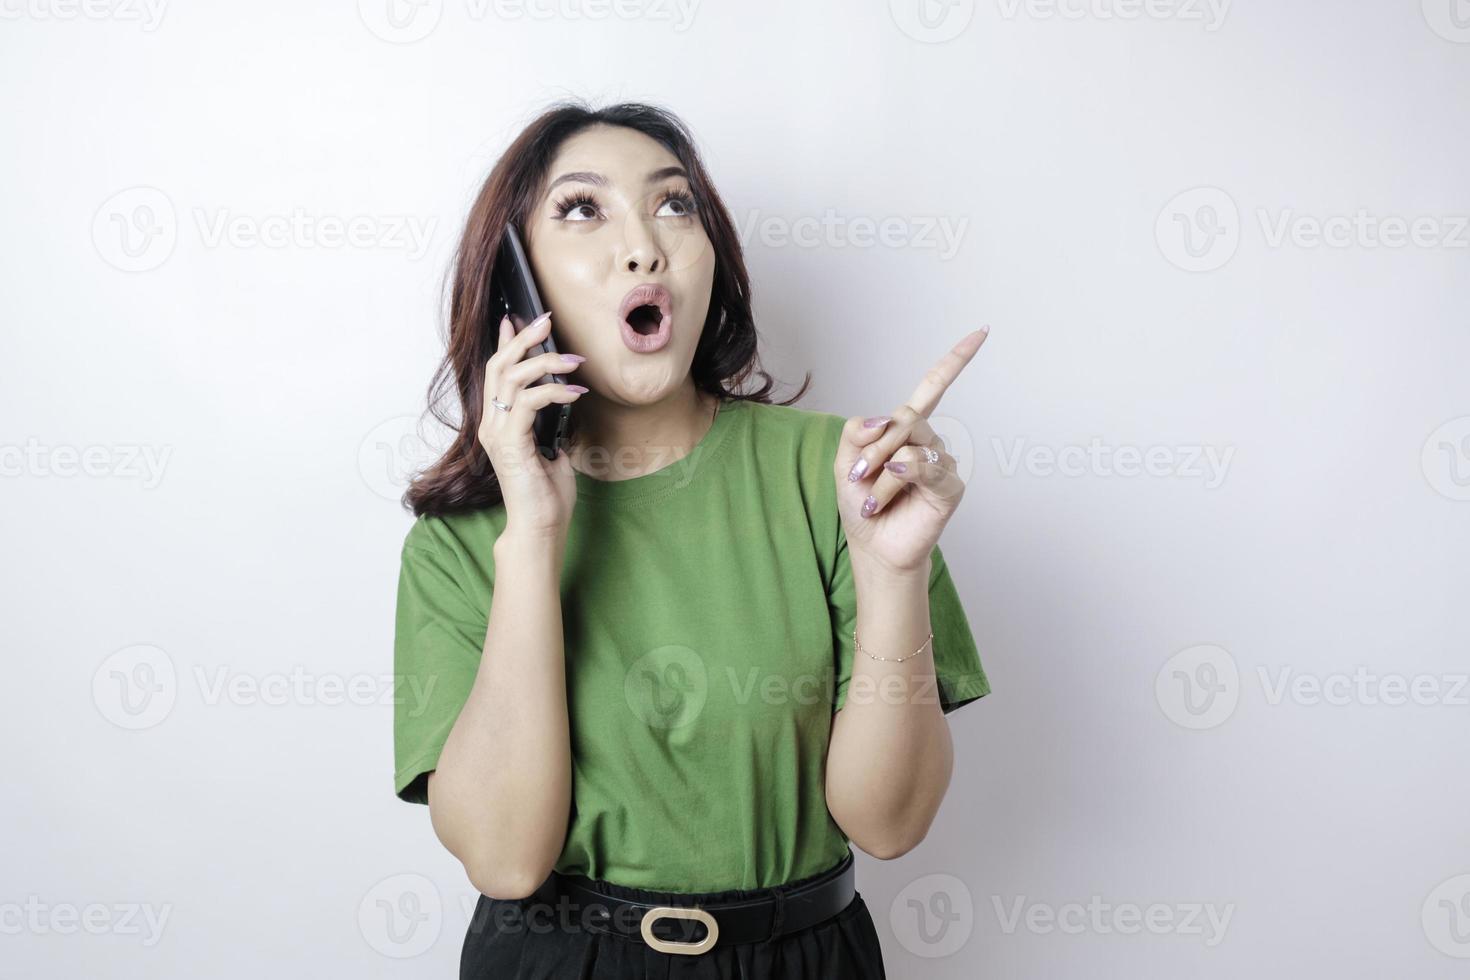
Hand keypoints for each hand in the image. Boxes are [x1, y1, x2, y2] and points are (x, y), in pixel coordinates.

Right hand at [477, 310, 587, 537]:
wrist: (540, 528)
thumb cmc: (547, 496)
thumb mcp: (553, 450)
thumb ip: (552, 425)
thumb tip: (565, 403)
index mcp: (498, 425)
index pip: (495, 374)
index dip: (505, 344)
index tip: (516, 319)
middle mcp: (492, 425)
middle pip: (498, 367)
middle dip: (523, 339)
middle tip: (546, 321)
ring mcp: (498, 434)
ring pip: (511, 379)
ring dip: (545, 362)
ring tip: (574, 360)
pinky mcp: (511, 443)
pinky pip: (529, 403)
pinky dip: (553, 392)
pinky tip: (575, 393)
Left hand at [833, 327, 988, 573]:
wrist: (873, 545)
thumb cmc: (862, 502)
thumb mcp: (844, 463)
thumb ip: (856, 432)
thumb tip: (884, 418)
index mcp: (905, 429)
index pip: (935, 386)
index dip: (956, 360)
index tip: (982, 332)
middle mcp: (928, 441)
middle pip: (904, 419)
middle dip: (873, 447)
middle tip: (858, 476)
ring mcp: (942, 462)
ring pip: (909, 446)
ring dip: (882, 473)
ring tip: (872, 498)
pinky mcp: (949, 486)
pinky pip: (926, 467)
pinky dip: (902, 476)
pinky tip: (893, 488)